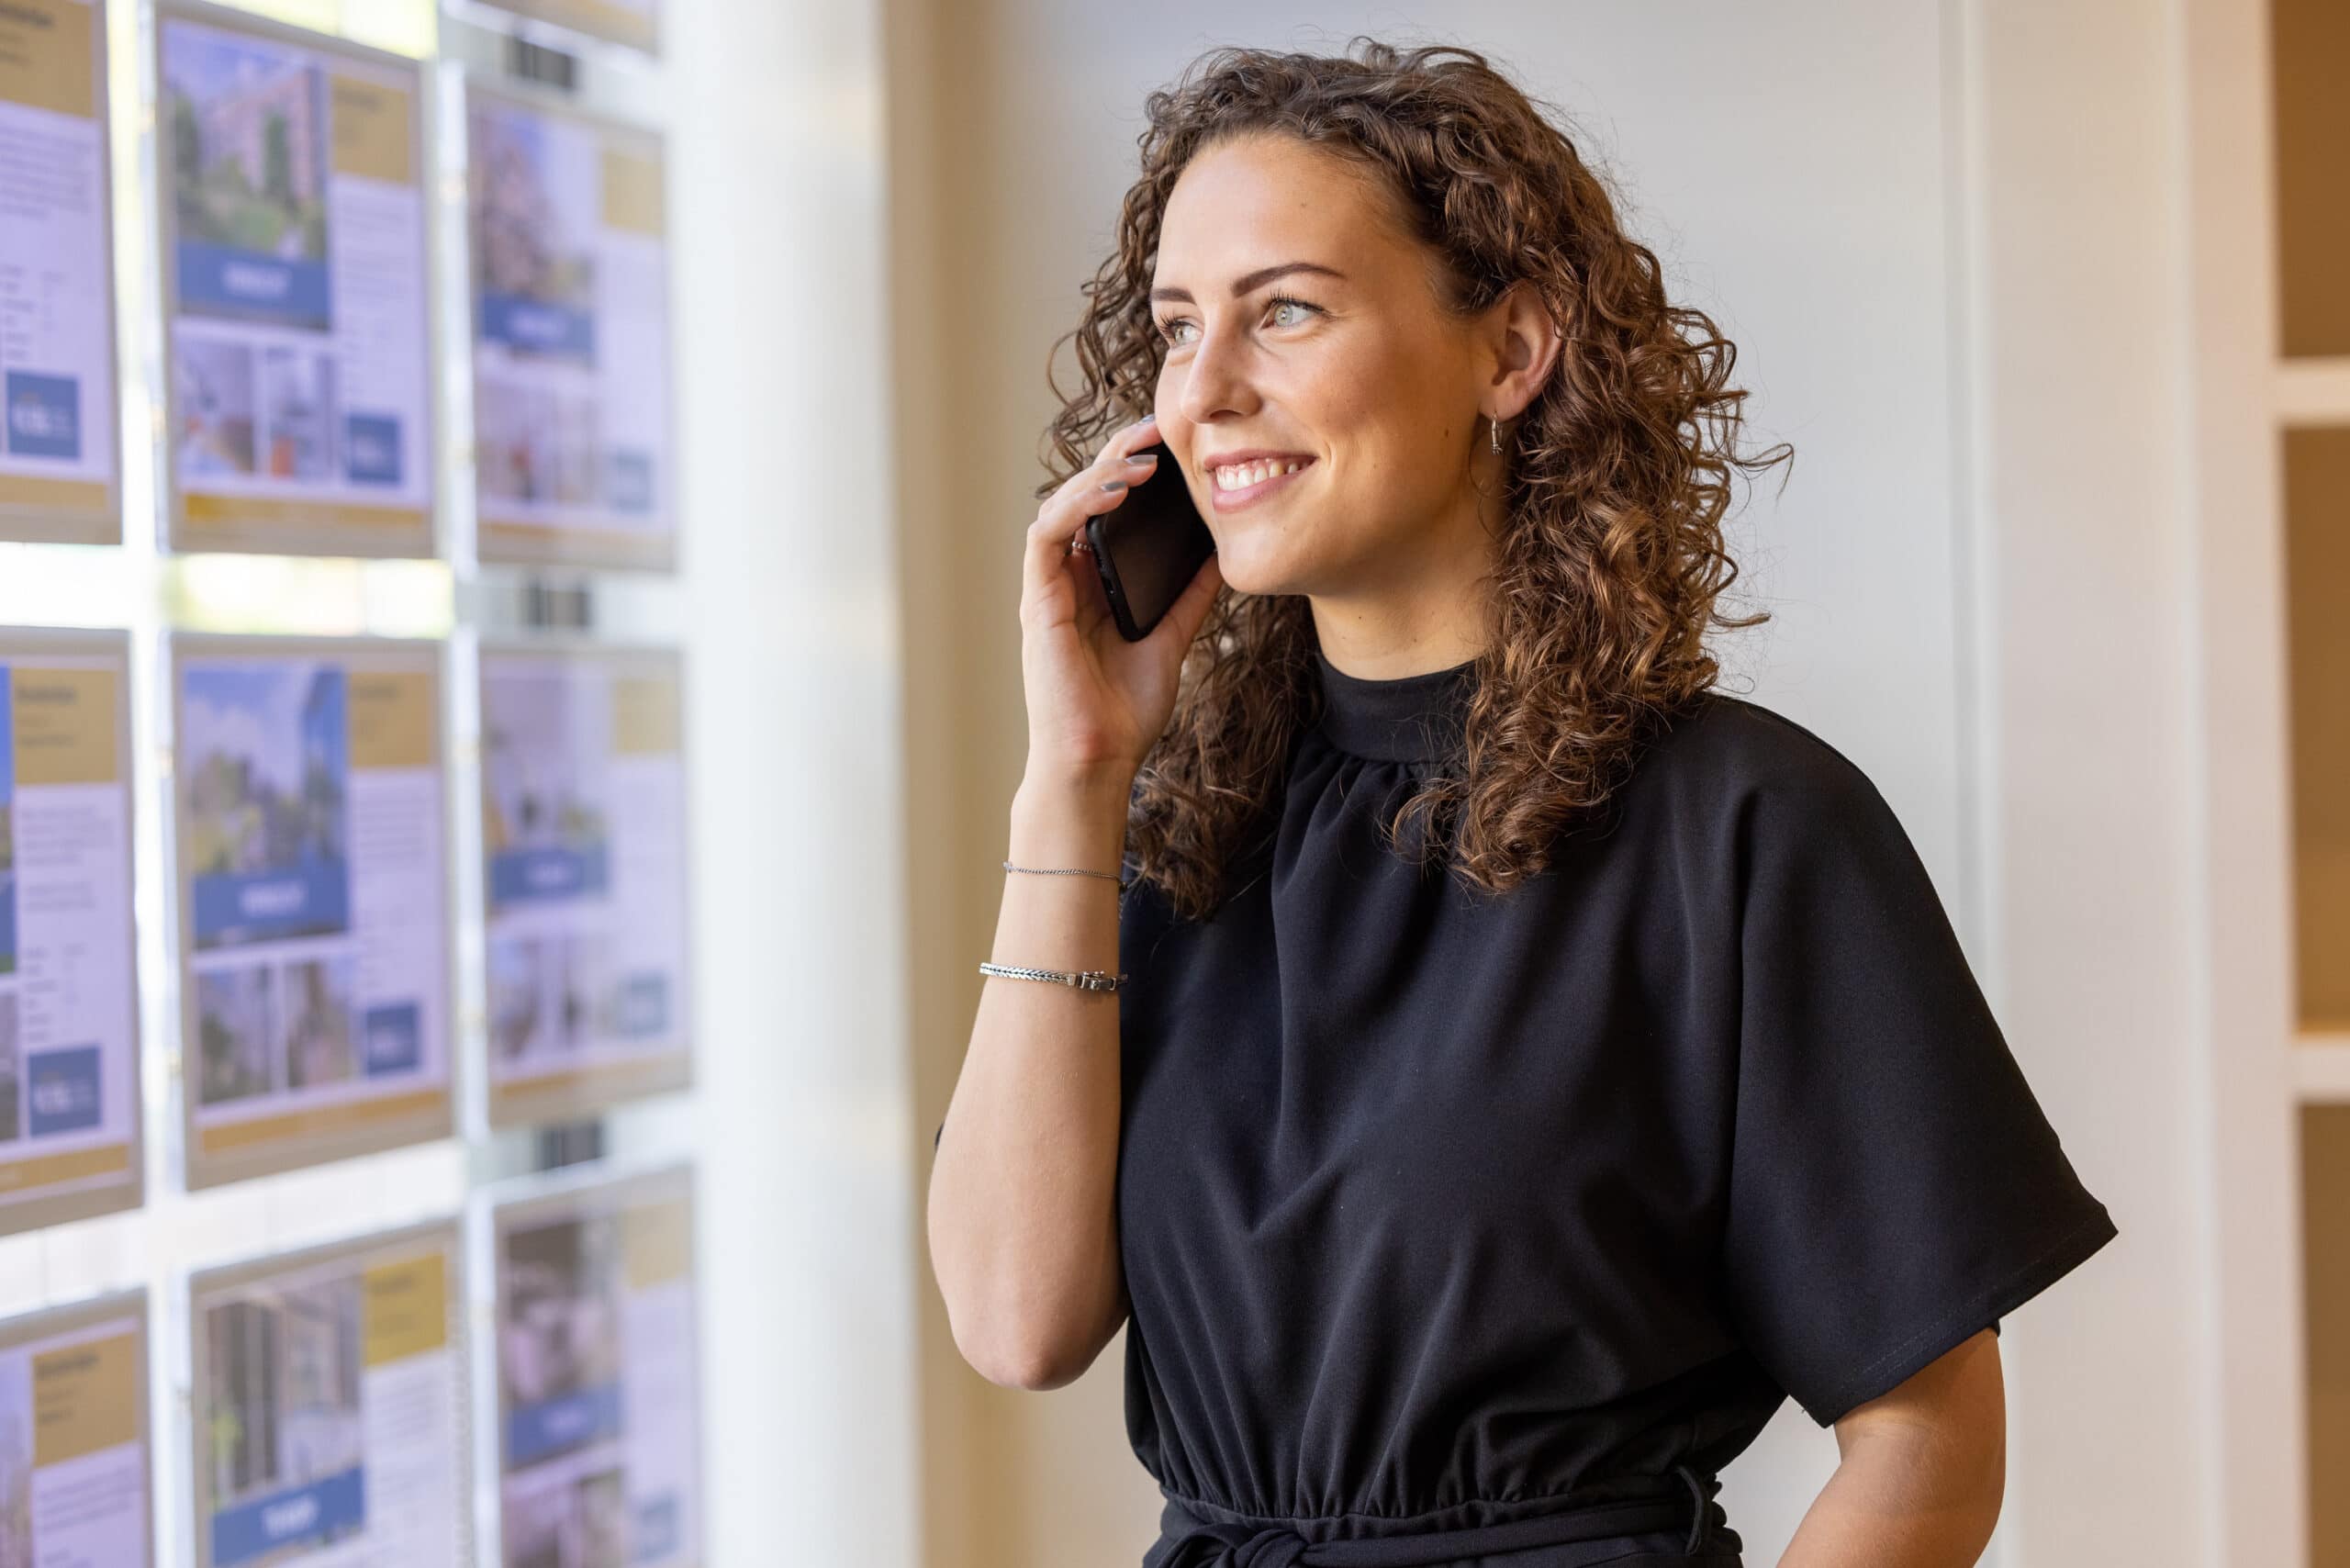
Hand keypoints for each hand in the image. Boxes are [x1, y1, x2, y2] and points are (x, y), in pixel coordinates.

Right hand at [1019, 415, 1223, 781]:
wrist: (1100, 761)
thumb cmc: (1125, 712)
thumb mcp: (1172, 640)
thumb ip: (1190, 598)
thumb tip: (1222, 556)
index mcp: (1094, 585)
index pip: (1108, 512)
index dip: (1133, 472)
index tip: (1174, 445)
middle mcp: (1066, 580)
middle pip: (1085, 498)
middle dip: (1119, 456)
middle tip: (1158, 428)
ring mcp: (1048, 588)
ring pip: (1062, 506)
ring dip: (1100, 473)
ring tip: (1143, 456)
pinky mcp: (1037, 600)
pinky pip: (1047, 535)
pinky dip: (1078, 505)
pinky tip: (1116, 491)